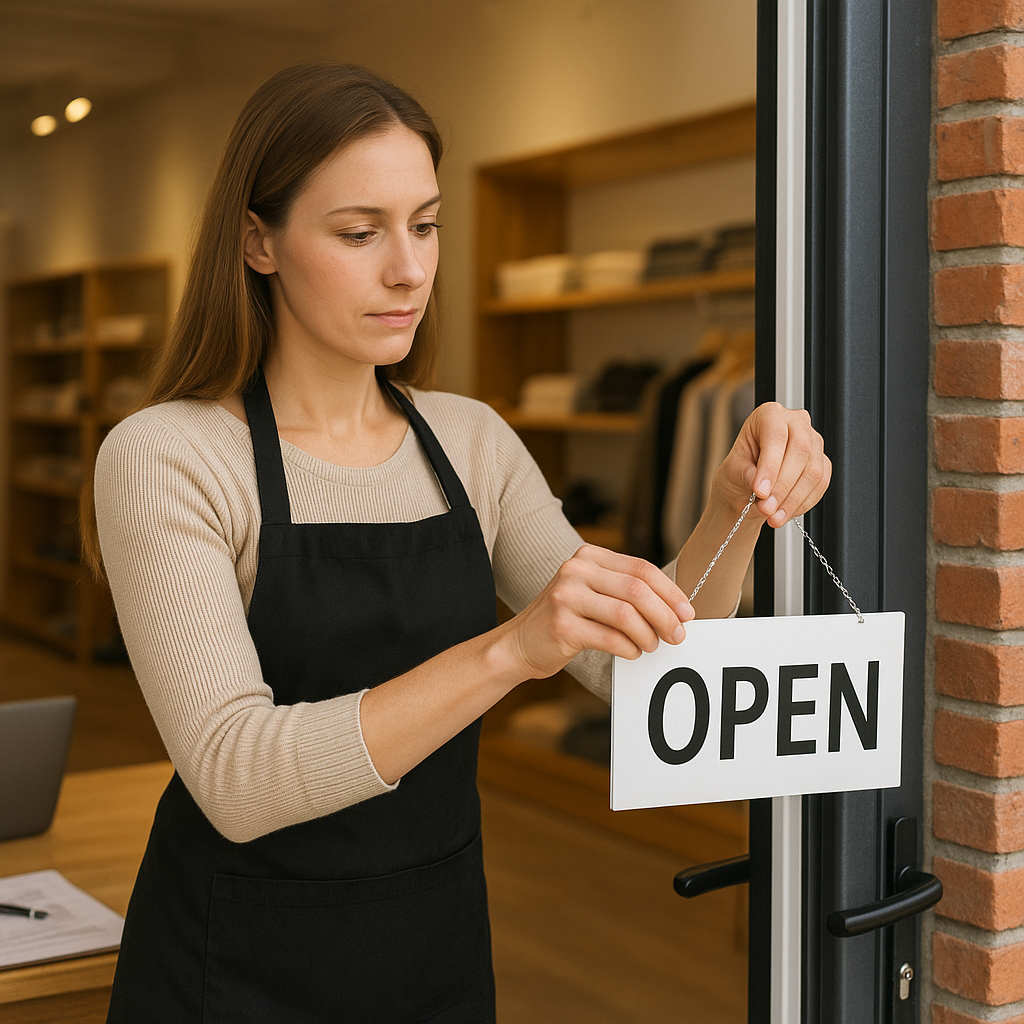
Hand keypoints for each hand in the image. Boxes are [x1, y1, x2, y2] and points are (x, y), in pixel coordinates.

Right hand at [500, 545, 694, 678]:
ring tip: (652, 645)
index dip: (670, 592)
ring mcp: (565, 597)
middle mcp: (575, 570)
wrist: (520, 643)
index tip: (687, 613)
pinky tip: (632, 653)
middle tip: (678, 635)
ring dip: (648, 634)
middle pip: (637, 590)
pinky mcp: (562, 626)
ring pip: (626, 615)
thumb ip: (624, 590)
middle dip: (665, 615)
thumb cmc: (566, 618)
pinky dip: (629, 649)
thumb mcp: (591, 592)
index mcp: (588, 556)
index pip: (641, 568)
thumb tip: (675, 608)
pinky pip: (610, 638)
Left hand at [712, 402, 830, 527]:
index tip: (760, 491)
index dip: (770, 466)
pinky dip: (802, 504)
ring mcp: (813, 442)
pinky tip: (785, 513)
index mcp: (769, 414)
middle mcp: (795, 423)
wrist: (746, 488)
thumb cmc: (738, 471)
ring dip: (793, 500)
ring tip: (773, 517)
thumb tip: (762, 484)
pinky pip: (820, 485)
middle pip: (800, 452)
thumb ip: (745, 474)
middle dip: (782, 486)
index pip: (775, 436)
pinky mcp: (823, 463)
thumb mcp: (732, 471)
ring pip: (813, 472)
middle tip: (766, 508)